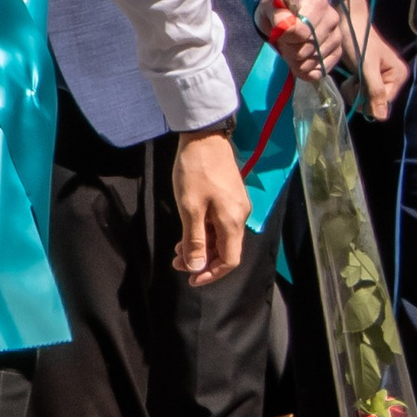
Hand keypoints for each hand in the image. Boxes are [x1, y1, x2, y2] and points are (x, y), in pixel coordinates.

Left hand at [171, 125, 247, 285]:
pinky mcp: (230, 197)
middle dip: (202, 260)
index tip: (190, 279)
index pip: (230, 260)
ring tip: (177, 249)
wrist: (204, 137)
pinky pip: (220, 224)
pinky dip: (204, 232)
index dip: (211, 274)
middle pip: (225, 250)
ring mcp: (236, 206)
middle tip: (176, 262)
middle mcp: (240, 216)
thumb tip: (197, 267)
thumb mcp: (190, 208)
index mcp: (233, 222)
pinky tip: (188, 231)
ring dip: (201, 246)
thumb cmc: (195, 171)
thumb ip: (195, 239)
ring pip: (221, 237)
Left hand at [258, 0, 357, 89]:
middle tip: (284, 44)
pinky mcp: (338, 51)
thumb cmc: (276, 14)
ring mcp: (337, 35)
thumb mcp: (269, 8)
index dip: (286, 38)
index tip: (279, 34)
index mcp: (317, 2)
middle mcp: (332, 17)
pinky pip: (322, 69)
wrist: (283, 22)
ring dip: (297, 62)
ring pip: (314, 60)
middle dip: (291, 51)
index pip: (301, 32)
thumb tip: (286, 25)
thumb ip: (277, 14)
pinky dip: (307, 71)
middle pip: (308, 48)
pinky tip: (300, 62)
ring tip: (291, 51)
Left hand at [360, 19, 409, 120]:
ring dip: (356, 92)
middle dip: (361, 95)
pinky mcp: (371, 77)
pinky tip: (351, 78)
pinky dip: (354, 88)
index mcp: (398, 75)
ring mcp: (382, 79)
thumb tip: (381, 117)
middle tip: (352, 80)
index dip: (367, 100)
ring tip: (351, 77)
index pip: (383, 102)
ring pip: (368, 99)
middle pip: (376, 102)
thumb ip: (375, 91)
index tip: (355, 85)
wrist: (347, 24)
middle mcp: (394, 78)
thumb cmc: (359, 42)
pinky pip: (363, 93)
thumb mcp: (367, 67)